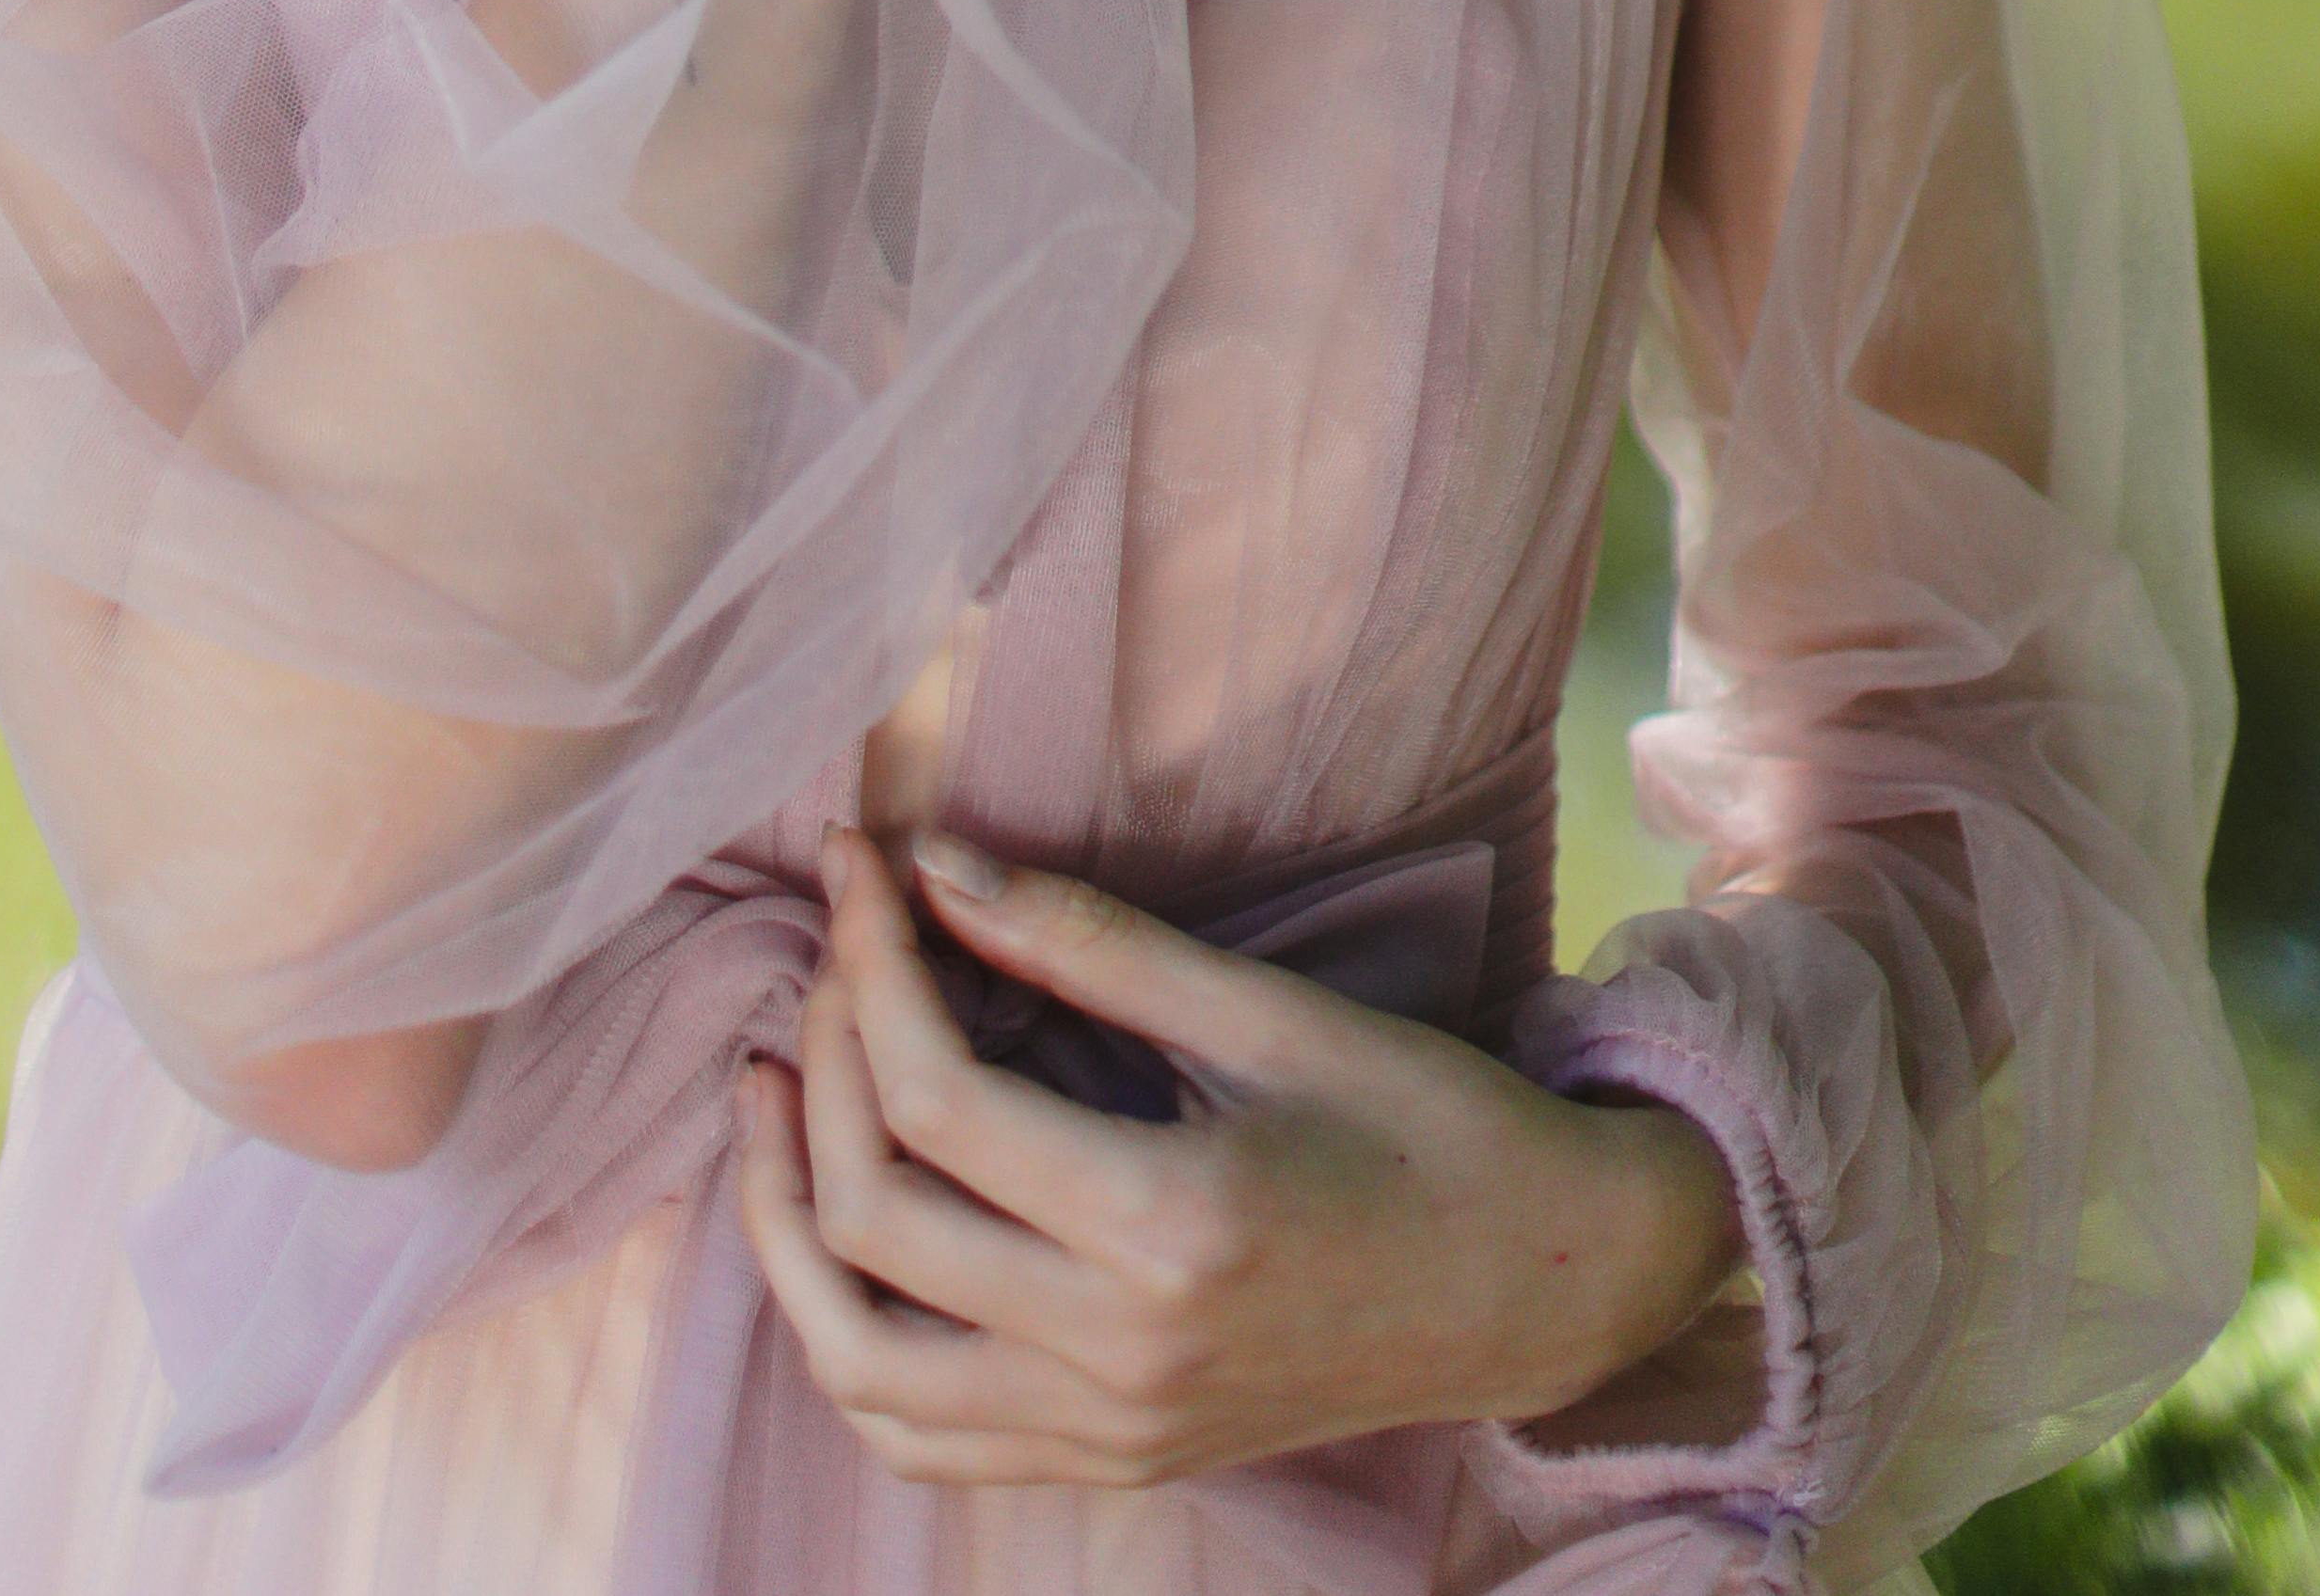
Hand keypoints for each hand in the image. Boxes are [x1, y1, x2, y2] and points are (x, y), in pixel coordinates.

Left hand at [728, 823, 1746, 1494]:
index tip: (855, 860)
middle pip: (872, 1217)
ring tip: (778, 1087)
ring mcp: (1109, 1429)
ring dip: (786, 1218)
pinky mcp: (1109, 1459)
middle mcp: (1122, 1357)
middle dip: (822, 1057)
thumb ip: (1088, 940)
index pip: (933, 1102)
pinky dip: (846, 1332)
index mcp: (1169, 1230)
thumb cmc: (1425, 1125)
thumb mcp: (1266, 1010)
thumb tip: (935, 863)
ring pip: (857, 1358)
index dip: (867, 963)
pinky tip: (843, 1225)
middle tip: (834, 949)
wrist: (1541, 1288)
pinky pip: (918, 1430)